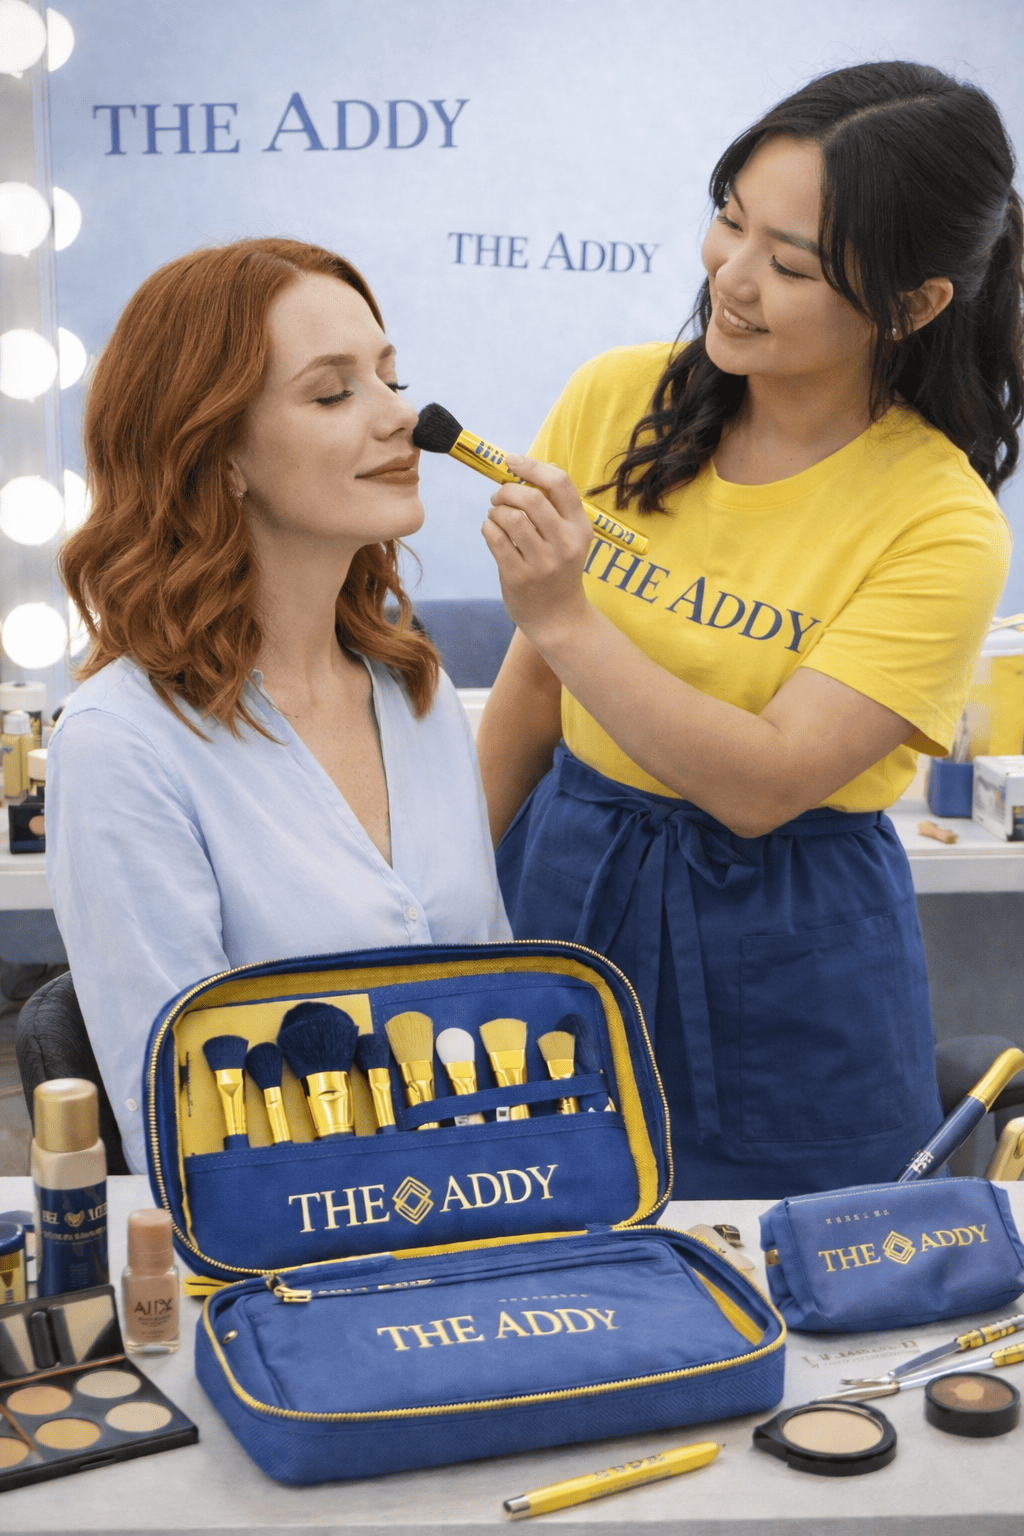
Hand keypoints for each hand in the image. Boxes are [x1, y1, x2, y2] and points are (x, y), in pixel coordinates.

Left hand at [481, 454, 593, 648]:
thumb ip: (556, 506)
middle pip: (531, 498)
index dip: (532, 466)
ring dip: (495, 511)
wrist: (558, 618)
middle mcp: (565, 544)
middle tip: (499, 497)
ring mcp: (542, 563)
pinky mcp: (519, 576)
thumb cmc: (558, 570)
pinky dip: (488, 528)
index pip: (560, 483)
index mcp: (580, 528)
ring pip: (510, 518)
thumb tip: (538, 465)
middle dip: (507, 491)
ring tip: (496, 516)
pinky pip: (495, 538)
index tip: (511, 461)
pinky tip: (491, 531)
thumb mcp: (569, 538)